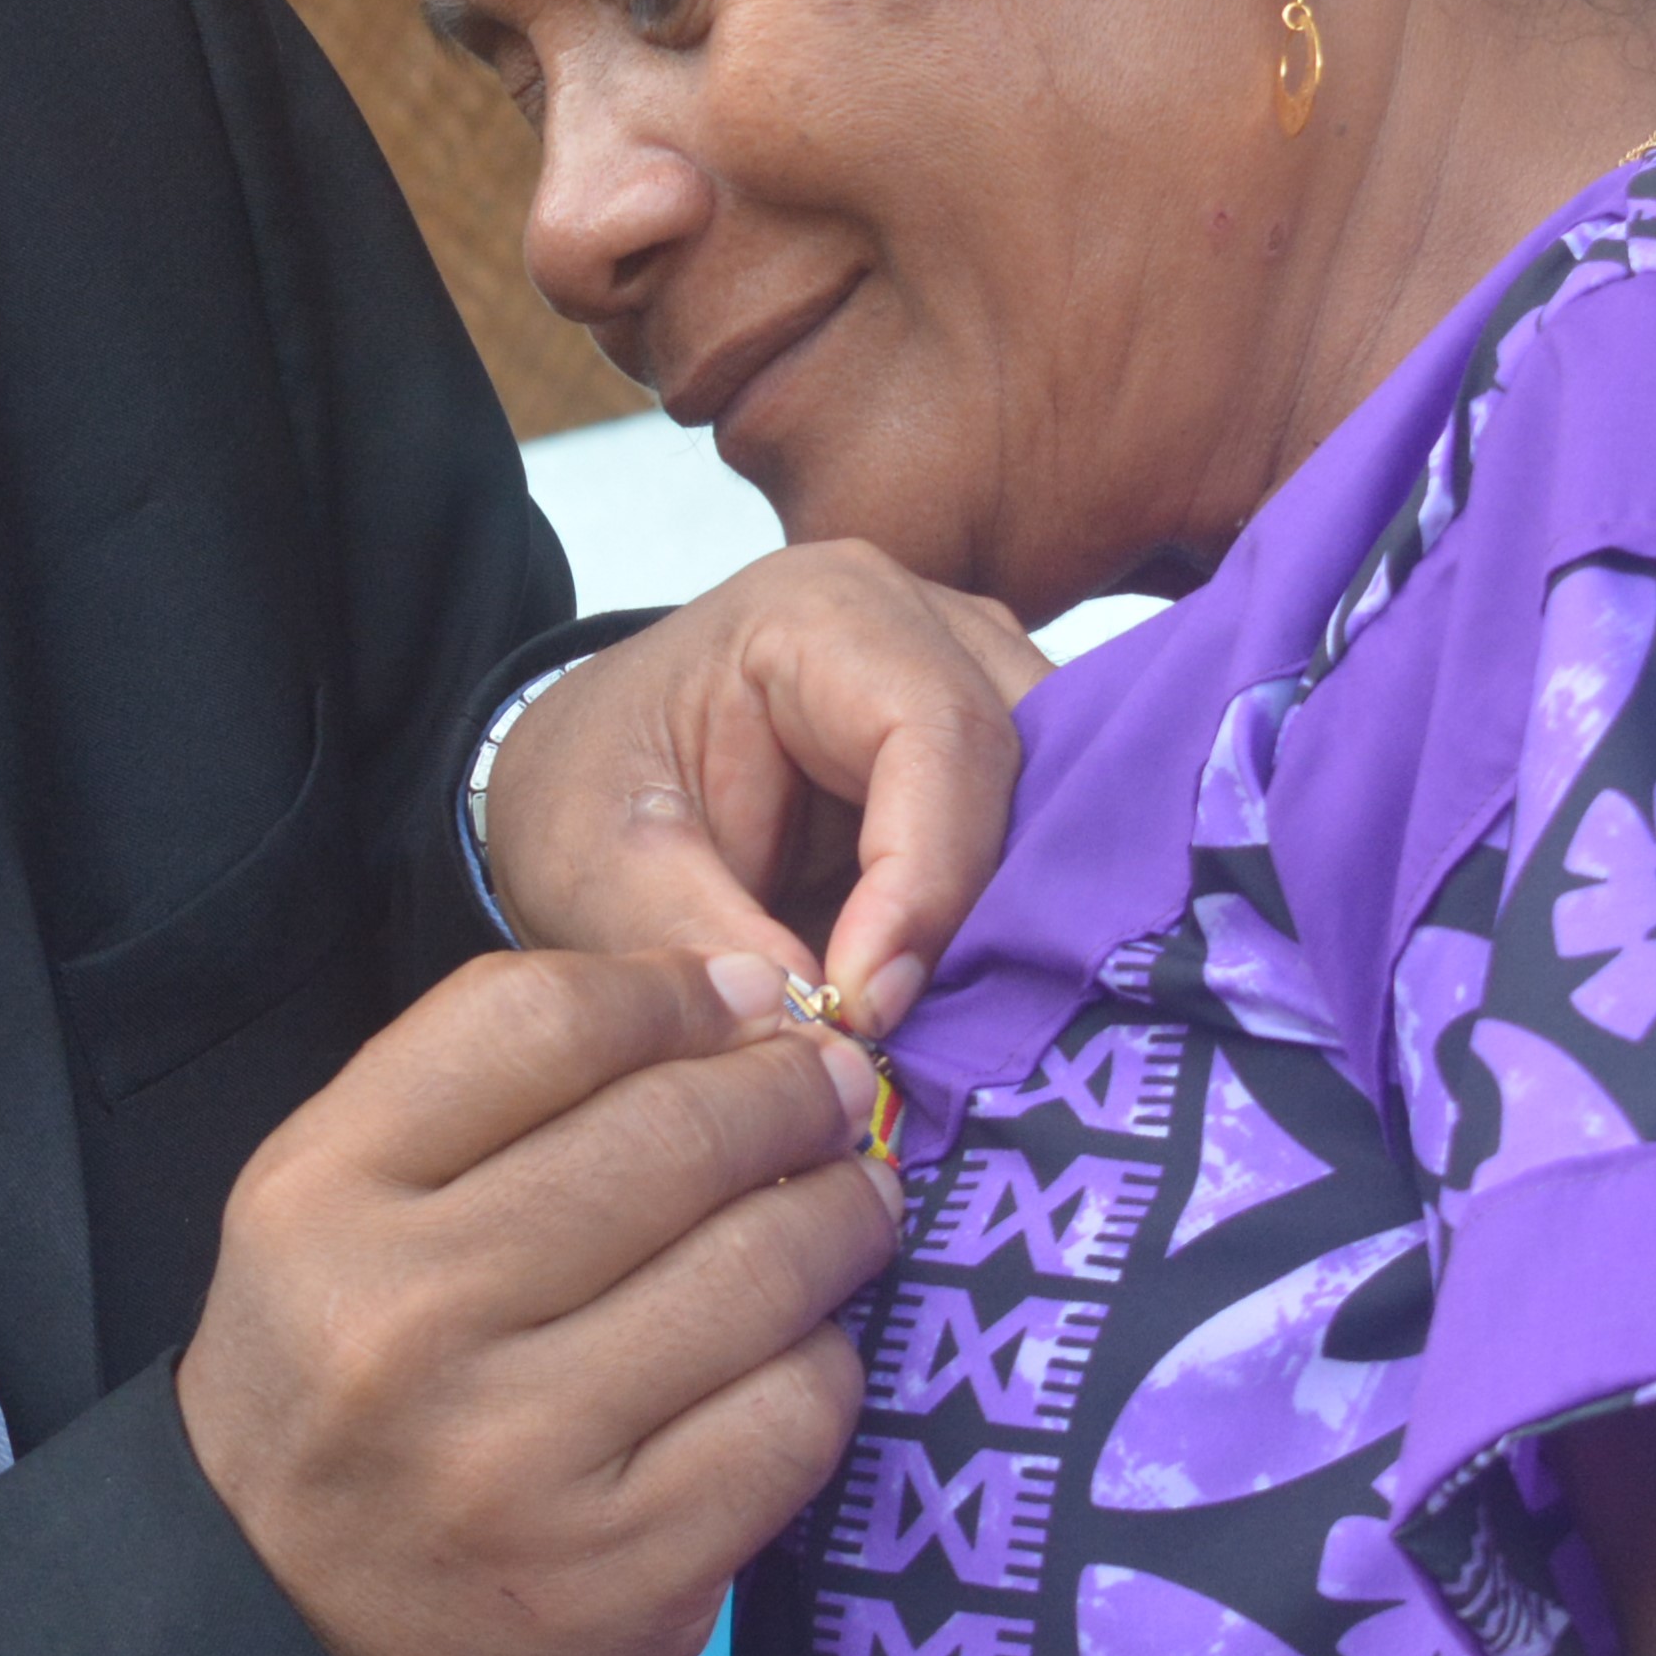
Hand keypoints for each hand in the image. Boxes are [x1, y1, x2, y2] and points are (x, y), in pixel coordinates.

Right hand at [178, 949, 895, 1655]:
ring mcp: (523, 1457)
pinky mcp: (626, 1573)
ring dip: (841, 1212)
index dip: (678, 994)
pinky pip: (794, 1417)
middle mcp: (413, 1321)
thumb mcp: (338, 1192)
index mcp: (325, 1199)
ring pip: (760, 1271)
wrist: (279, 1628)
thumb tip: (743, 1004)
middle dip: (788, 1094)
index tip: (749, 1003)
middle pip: (673, 1138)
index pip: (542, 1025)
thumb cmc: (338, 1370)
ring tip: (851, 1197)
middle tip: (830, 1093)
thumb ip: (499, 1079)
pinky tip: (801, 1344)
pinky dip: (824, 1357)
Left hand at [481, 545, 1051, 1036]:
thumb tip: (826, 1042)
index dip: (926, 882)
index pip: (936, 733)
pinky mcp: (995, 763)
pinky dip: (1023, 928)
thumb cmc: (588, 801)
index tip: (867, 1007)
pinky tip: (977, 1008)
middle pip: (1033, 761)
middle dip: (996, 908)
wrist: (590, 787)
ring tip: (959, 1030)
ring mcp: (979, 684)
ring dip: (1024, 922)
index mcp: (821, 613)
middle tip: (936, 1036)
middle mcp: (929, 625)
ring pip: (1067, 803)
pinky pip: (1052, 842)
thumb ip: (707, 944)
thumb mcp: (601, 873)